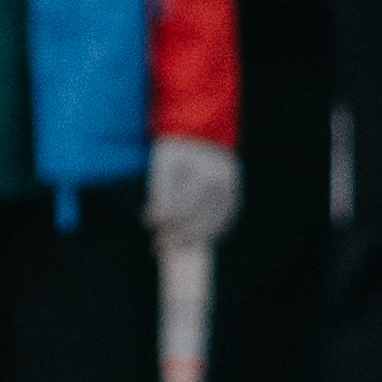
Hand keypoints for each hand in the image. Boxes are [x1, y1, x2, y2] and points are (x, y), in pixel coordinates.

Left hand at [143, 133, 241, 249]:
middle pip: (199, 217)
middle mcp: (222, 182)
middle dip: (177, 235)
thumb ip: (160, 192)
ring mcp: (231, 191)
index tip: (147, 224)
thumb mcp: (165, 163)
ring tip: (172, 246)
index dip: (165, 217)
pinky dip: (209, 234)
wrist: (203, 135)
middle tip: (156, 245)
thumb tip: (153, 221)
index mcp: (204, 171)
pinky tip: (192, 240)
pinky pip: (224, 221)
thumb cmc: (178, 150)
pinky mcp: (234, 197)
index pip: (184, 203)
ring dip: (192, 239)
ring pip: (214, 223)